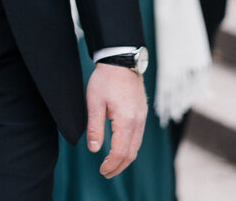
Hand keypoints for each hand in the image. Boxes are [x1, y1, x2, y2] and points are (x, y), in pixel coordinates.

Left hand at [85, 63, 146, 177]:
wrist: (121, 62)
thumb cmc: (105, 80)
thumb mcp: (94, 103)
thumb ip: (94, 128)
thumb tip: (94, 149)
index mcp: (126, 121)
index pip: (121, 152)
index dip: (111, 164)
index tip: (102, 171)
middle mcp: (138, 122)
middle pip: (132, 153)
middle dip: (119, 166)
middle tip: (106, 173)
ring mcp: (142, 118)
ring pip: (137, 146)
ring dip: (125, 158)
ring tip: (112, 165)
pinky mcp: (142, 113)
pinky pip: (138, 136)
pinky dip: (130, 147)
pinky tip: (121, 149)